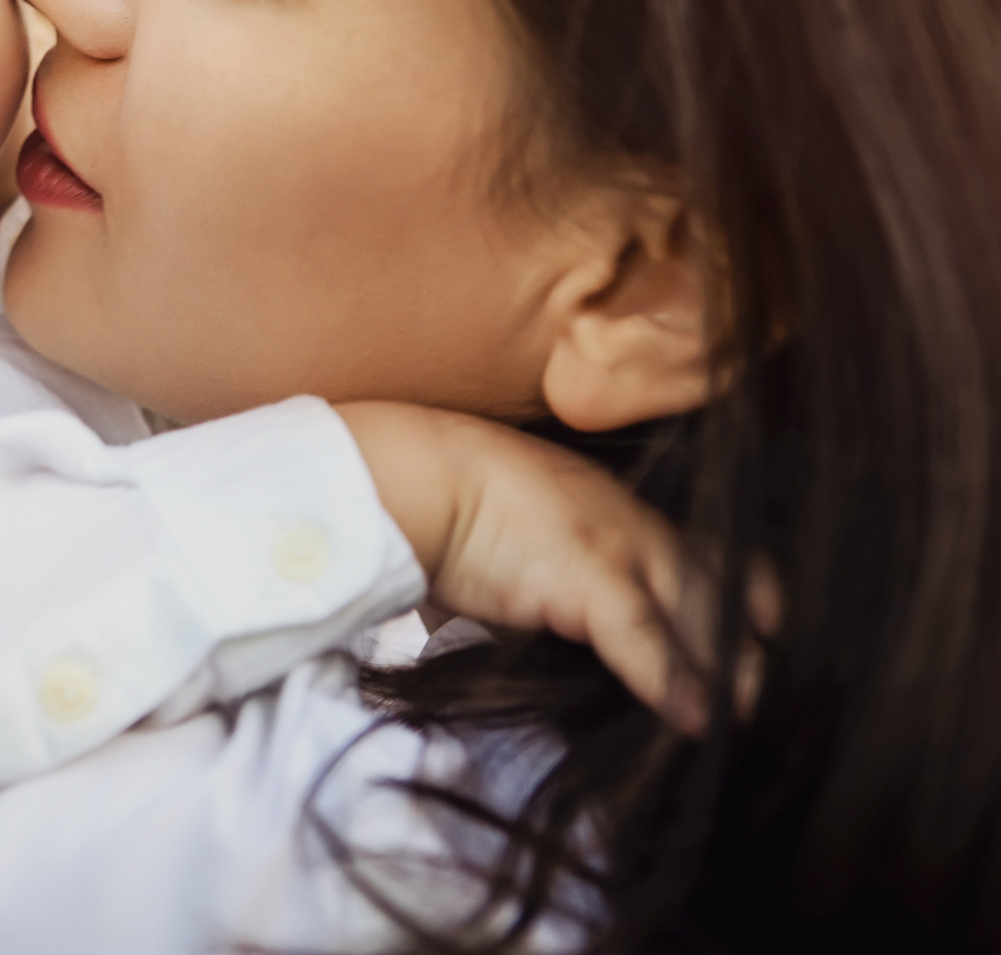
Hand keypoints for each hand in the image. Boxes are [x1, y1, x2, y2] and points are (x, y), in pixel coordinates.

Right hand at [334, 402, 772, 732]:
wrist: (411, 474)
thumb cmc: (443, 496)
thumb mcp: (516, 530)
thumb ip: (549, 574)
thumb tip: (538, 619)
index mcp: (612, 504)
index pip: (701, 548)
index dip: (741, 587)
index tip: (770, 626)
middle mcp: (629, 520)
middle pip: (719, 579)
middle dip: (756, 631)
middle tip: (784, 677)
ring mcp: (616, 547)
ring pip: (699, 613)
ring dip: (733, 667)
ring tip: (756, 711)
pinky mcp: (591, 580)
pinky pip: (648, 641)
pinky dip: (676, 683)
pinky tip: (700, 719)